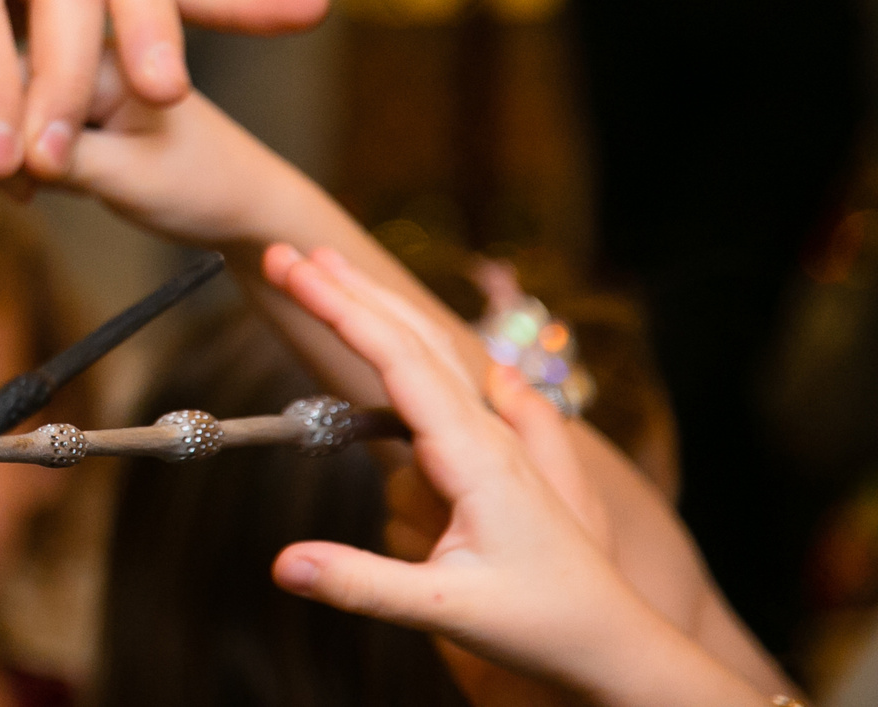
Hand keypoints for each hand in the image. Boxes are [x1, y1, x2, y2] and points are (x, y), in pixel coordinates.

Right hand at [260, 246, 767, 706]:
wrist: (615, 643)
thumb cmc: (541, 625)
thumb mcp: (446, 611)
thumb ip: (361, 583)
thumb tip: (283, 564)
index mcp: (476, 455)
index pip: (397, 360)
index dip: (340, 310)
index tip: (293, 270)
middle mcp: (489, 434)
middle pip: (412, 338)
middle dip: (348, 290)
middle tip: (287, 254)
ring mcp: (499, 439)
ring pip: (434, 352)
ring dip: (378, 307)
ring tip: (331, 271)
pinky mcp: (499, 454)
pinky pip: (451, 379)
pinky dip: (410, 341)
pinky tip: (407, 333)